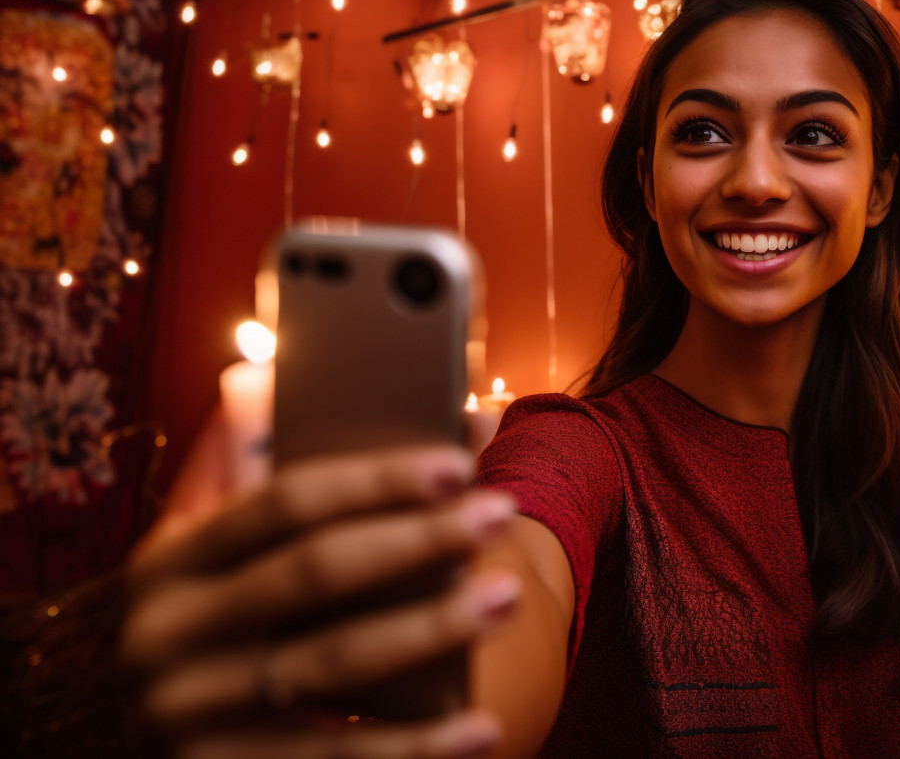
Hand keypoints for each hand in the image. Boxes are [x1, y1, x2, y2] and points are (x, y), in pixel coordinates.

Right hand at [120, 445, 518, 757]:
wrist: (145, 742)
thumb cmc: (223, 621)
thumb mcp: (224, 555)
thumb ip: (301, 484)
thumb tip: (451, 421)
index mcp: (168, 562)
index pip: (283, 502)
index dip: (375, 479)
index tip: (459, 464)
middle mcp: (165, 636)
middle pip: (314, 572)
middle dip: (418, 539)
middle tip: (500, 514)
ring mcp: (186, 716)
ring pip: (332, 665)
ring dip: (431, 630)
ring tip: (506, 596)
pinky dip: (417, 749)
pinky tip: (482, 728)